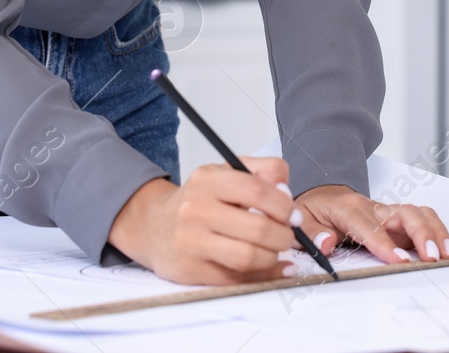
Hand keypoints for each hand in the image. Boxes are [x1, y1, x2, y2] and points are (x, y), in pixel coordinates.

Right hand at [107, 156, 304, 284]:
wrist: (154, 225)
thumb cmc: (199, 199)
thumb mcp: (226, 172)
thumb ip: (262, 171)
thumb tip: (286, 189)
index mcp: (208, 181)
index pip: (256, 190)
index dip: (283, 205)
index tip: (294, 214)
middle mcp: (196, 211)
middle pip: (257, 229)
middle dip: (283, 236)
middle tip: (288, 235)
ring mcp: (191, 243)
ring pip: (248, 257)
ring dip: (272, 257)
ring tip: (273, 250)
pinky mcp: (191, 271)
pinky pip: (236, 278)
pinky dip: (260, 275)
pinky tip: (269, 267)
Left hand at [294, 184, 448, 263]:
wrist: (324, 194)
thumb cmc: (315, 209)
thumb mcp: (302, 218)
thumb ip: (313, 231)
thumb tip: (327, 243)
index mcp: (349, 208)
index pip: (370, 226)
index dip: (385, 243)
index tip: (398, 260)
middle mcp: (375, 208)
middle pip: (406, 214)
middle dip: (422, 234)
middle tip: (432, 258)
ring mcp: (390, 213)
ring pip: (420, 214)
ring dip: (437, 233)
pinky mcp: (399, 221)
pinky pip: (424, 221)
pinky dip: (440, 233)